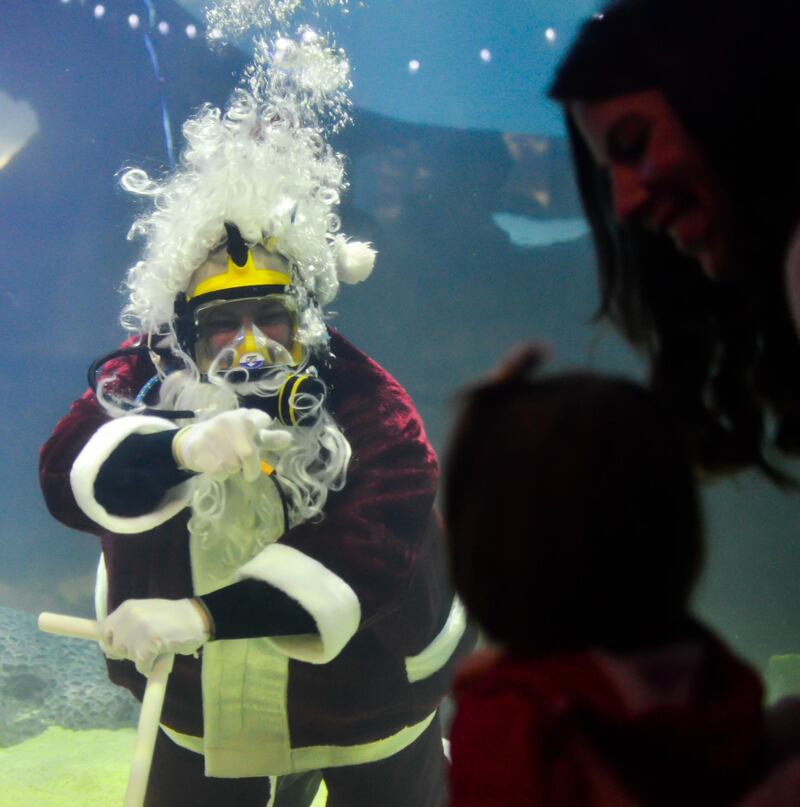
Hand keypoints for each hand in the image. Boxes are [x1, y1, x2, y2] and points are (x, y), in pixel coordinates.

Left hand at [99, 598, 209, 675]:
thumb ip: (128, 624)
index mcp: (127, 608)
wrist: (198, 617)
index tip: (119, 645)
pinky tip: (160, 656)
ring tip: (157, 648)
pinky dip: (148, 667)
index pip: (103, 630)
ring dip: (140, 658)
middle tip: (144, 647)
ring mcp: (139, 631)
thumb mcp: (146, 612)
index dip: (110, 641)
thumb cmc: (173, 617)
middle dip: (126, 651)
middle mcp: (129, 617)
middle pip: (113, 646)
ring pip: (127, 656)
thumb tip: (108, 648)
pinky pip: (140, 665)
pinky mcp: (149, 645)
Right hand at [172, 408, 291, 482]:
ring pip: (232, 465)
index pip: (261, 419)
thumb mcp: (252, 437)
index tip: (258, 431)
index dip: (262, 426)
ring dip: (233, 470)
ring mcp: (210, 432)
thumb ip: (270, 439)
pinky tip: (216, 467)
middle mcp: (227, 420)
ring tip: (228, 462)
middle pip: (248, 453)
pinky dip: (220, 475)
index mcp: (244, 416)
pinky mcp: (197, 446)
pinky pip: (217, 470)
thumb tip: (289, 438)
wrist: (194, 440)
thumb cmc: (231, 439)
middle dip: (251, 468)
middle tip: (249, 472)